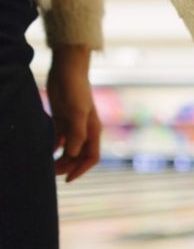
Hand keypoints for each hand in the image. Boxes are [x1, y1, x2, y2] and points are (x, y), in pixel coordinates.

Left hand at [48, 45, 100, 181]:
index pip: (91, 157)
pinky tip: (46, 152)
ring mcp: (74, 125)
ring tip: (47, 166)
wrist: (68, 69)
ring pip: (69, 149)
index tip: (68, 179)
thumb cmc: (75, 89)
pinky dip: (54, 147)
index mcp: (93, 131)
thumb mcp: (77, 112)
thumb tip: (74, 155)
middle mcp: (85, 130)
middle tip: (51, 173)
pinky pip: (60, 138)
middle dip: (68, 166)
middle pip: (79, 156)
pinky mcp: (62, 119)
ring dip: (61, 158)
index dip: (80, 169)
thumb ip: (77, 134)